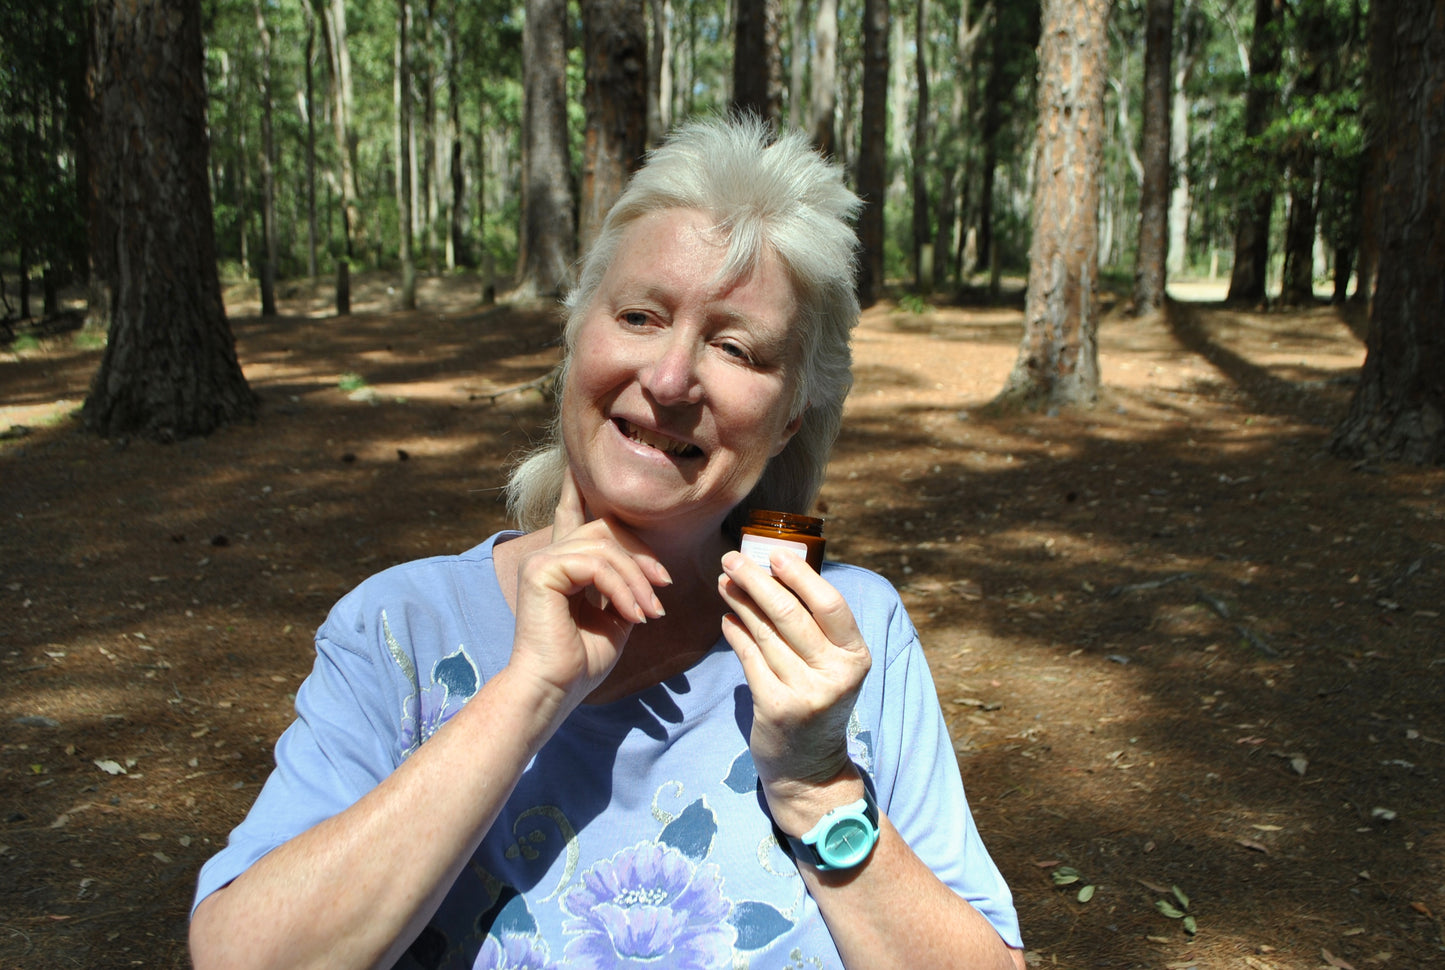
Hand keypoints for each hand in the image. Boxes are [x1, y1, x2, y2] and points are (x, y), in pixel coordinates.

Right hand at [508, 470, 670, 711]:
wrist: (555, 690)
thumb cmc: (580, 663)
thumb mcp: (615, 619)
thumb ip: (626, 589)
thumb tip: (650, 574)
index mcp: (562, 566)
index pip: (571, 516)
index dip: (576, 490)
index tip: (577, 465)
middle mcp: (549, 557)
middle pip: (606, 530)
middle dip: (642, 557)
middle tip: (663, 590)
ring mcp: (542, 561)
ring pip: (607, 549)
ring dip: (638, 582)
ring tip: (650, 613)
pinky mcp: (541, 570)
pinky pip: (597, 565)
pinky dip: (623, 589)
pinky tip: (634, 615)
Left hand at [717, 549, 871, 833]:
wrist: (809, 769)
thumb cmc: (818, 703)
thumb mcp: (831, 667)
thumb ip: (814, 628)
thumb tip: (776, 573)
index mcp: (855, 656)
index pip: (830, 604)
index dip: (800, 575)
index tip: (775, 554)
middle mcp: (835, 674)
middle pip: (789, 614)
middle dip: (756, 580)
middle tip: (731, 558)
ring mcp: (805, 693)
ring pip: (764, 633)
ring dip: (739, 602)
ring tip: (724, 581)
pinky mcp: (775, 708)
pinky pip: (748, 658)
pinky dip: (735, 634)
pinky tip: (726, 619)